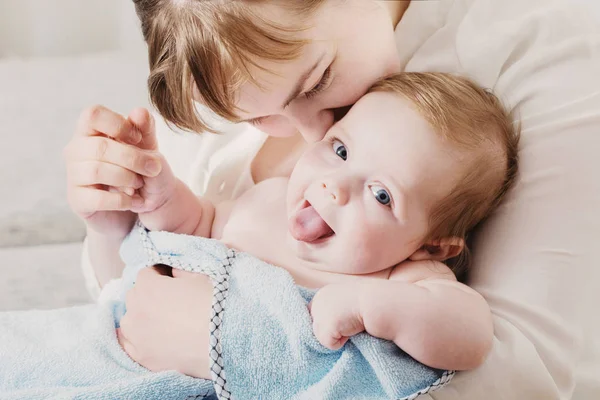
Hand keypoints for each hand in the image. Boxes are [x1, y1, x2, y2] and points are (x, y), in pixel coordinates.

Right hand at [64, 106, 162, 237]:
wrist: (137, 205)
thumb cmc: (138, 168)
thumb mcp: (147, 147)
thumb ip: (144, 129)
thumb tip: (139, 112)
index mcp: (91, 131)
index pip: (93, 114)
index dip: (119, 125)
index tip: (138, 139)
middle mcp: (76, 150)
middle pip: (99, 147)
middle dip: (133, 158)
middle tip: (153, 168)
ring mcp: (73, 175)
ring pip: (96, 171)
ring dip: (126, 178)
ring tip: (140, 184)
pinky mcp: (77, 200)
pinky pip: (97, 198)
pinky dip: (122, 200)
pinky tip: (134, 201)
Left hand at [117, 267, 212, 378]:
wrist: (226, 341)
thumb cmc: (215, 305)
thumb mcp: (201, 277)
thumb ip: (181, 270)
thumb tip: (173, 273)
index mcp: (148, 285)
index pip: (147, 274)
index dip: (162, 276)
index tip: (174, 282)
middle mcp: (135, 309)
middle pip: (136, 296)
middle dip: (150, 296)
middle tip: (172, 303)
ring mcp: (136, 335)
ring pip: (130, 320)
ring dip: (142, 317)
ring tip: (164, 323)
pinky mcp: (141, 357)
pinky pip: (128, 344)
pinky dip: (137, 339)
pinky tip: (152, 339)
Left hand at [309, 283, 364, 349]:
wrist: (374, 302)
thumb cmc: (366, 300)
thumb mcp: (347, 299)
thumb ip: (335, 307)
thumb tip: (333, 324)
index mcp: (322, 294)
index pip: (315, 314)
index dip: (327, 320)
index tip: (341, 320)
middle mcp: (317, 303)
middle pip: (316, 326)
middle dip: (330, 329)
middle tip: (347, 322)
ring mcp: (319, 315)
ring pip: (321, 337)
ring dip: (336, 335)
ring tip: (350, 326)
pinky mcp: (325, 329)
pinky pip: (330, 344)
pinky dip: (342, 342)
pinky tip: (352, 331)